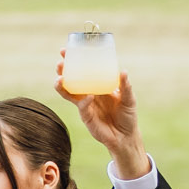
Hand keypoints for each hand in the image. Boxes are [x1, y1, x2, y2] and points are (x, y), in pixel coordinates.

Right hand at [53, 54, 148, 181]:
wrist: (126, 137)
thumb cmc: (127, 115)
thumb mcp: (129, 98)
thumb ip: (125, 86)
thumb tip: (123, 71)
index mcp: (97, 85)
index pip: (82, 70)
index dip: (73, 61)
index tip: (65, 51)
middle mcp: (88, 93)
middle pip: (71, 80)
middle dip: (63, 71)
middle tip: (60, 63)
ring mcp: (85, 105)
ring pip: (69, 93)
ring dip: (62, 86)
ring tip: (60, 78)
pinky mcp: (86, 117)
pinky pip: (82, 107)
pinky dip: (84, 101)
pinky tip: (89, 96)